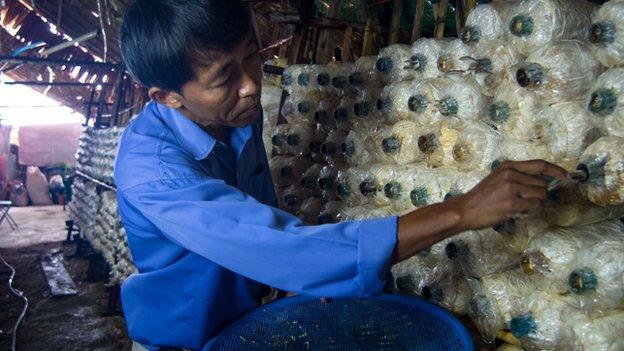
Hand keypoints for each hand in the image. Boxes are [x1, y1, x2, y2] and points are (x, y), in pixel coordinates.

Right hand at [452, 160, 567, 230]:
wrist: (464, 210)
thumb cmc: (481, 198)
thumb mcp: (498, 180)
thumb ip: (518, 177)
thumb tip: (543, 183)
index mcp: (508, 166)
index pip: (540, 164)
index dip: (557, 170)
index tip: (569, 176)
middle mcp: (511, 173)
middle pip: (542, 184)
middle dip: (538, 195)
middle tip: (523, 202)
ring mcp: (511, 187)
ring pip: (540, 195)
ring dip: (533, 203)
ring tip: (517, 206)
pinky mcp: (512, 201)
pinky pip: (534, 205)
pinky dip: (529, 210)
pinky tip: (516, 211)